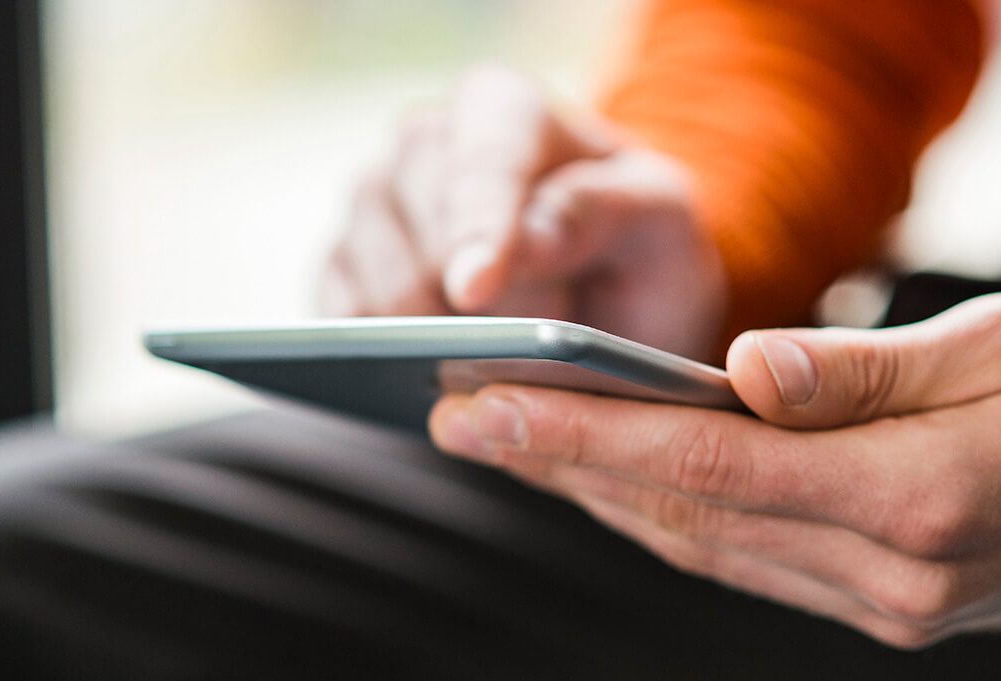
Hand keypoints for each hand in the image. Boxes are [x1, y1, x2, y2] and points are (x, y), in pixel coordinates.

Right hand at [321, 65, 726, 360]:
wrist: (611, 297)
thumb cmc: (638, 247)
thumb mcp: (661, 222)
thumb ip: (605, 211)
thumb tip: (528, 236)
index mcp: (502, 108)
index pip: (481, 159)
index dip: (477, 225)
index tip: (474, 291)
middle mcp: (424, 143)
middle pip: (412, 221)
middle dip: (462, 294)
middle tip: (518, 333)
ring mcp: (374, 203)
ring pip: (369, 274)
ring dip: (424, 328)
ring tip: (486, 348)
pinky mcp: (344, 267)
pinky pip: (340, 316)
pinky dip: (381, 351)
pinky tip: (425, 365)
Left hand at [429, 285, 1000, 647]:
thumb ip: (870, 371)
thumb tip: (747, 372)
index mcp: (924, 499)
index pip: (707, 464)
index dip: (582, 435)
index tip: (482, 405)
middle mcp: (893, 572)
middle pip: (684, 512)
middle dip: (558, 464)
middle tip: (458, 417)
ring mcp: (888, 603)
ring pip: (704, 544)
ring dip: (597, 495)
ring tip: (509, 443)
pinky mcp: (888, 605)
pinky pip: (748, 560)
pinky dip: (668, 517)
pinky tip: (613, 483)